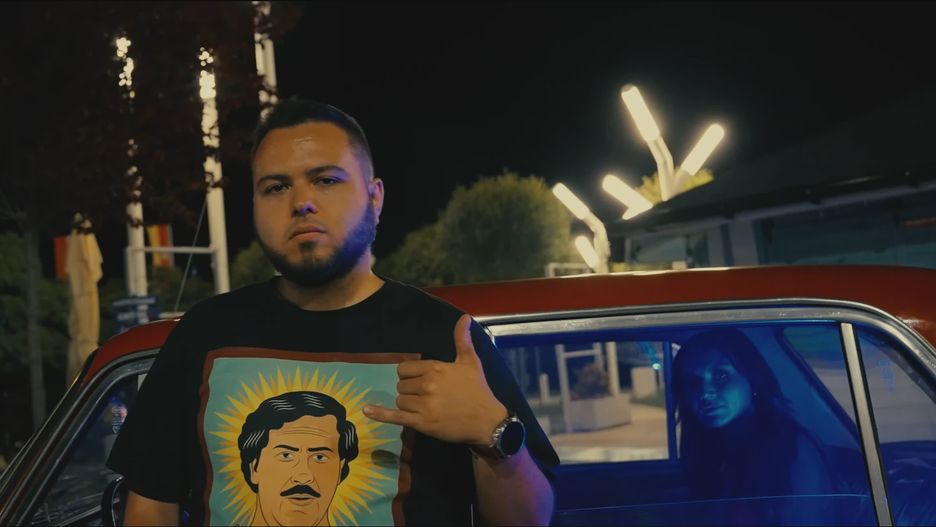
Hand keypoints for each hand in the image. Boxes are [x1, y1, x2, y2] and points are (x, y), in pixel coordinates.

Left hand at [363, 314, 506, 445]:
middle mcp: (427, 384)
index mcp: (435, 368)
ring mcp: (423, 405)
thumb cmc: (478, 390)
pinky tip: (367, 410)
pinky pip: (395, 416)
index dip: (410, 375)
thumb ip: (462, 339)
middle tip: (428, 396)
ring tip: (426, 407)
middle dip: (410, 390)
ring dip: (408, 404)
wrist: (487, 420)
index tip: (422, 381)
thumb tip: (464, 317)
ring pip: (400, 401)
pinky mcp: (422, 423)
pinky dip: (380, 414)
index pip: (404, 368)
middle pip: (401, 385)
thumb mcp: (470, 362)